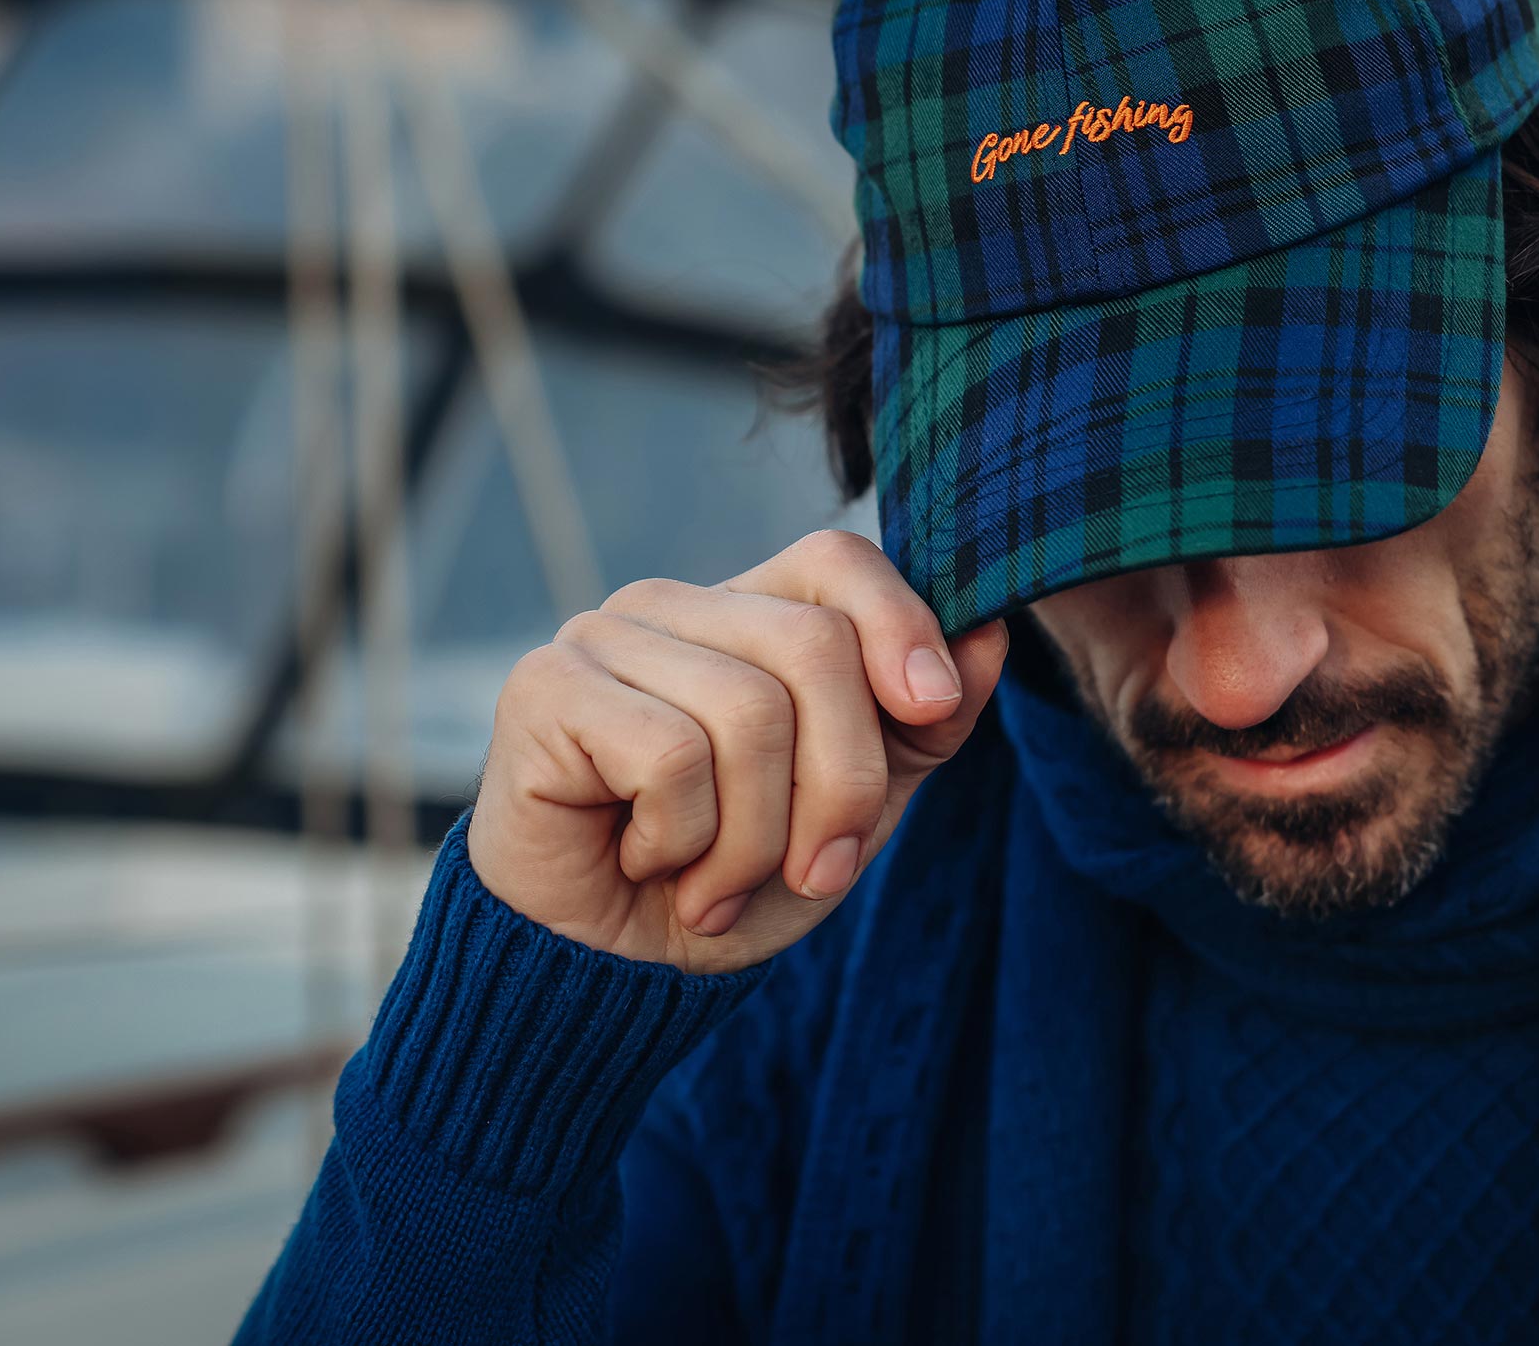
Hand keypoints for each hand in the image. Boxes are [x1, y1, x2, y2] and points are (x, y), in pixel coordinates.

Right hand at [465, 529, 1009, 973]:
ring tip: (715, 885)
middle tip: (814, 873)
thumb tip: (991, 634)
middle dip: (841, 784)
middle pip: (814, 644)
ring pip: (748, 712)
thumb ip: (923, 724)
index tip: (931, 711)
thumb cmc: (730, 883)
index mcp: (745, 613)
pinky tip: (648, 864)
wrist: (614, 978)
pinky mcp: (547, 689)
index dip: (901, 625)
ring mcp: (603, 637)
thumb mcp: (856, 810)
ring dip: (755, 838)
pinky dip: (682, 841)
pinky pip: (669, 756)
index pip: (837, 559)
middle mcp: (671, 605)